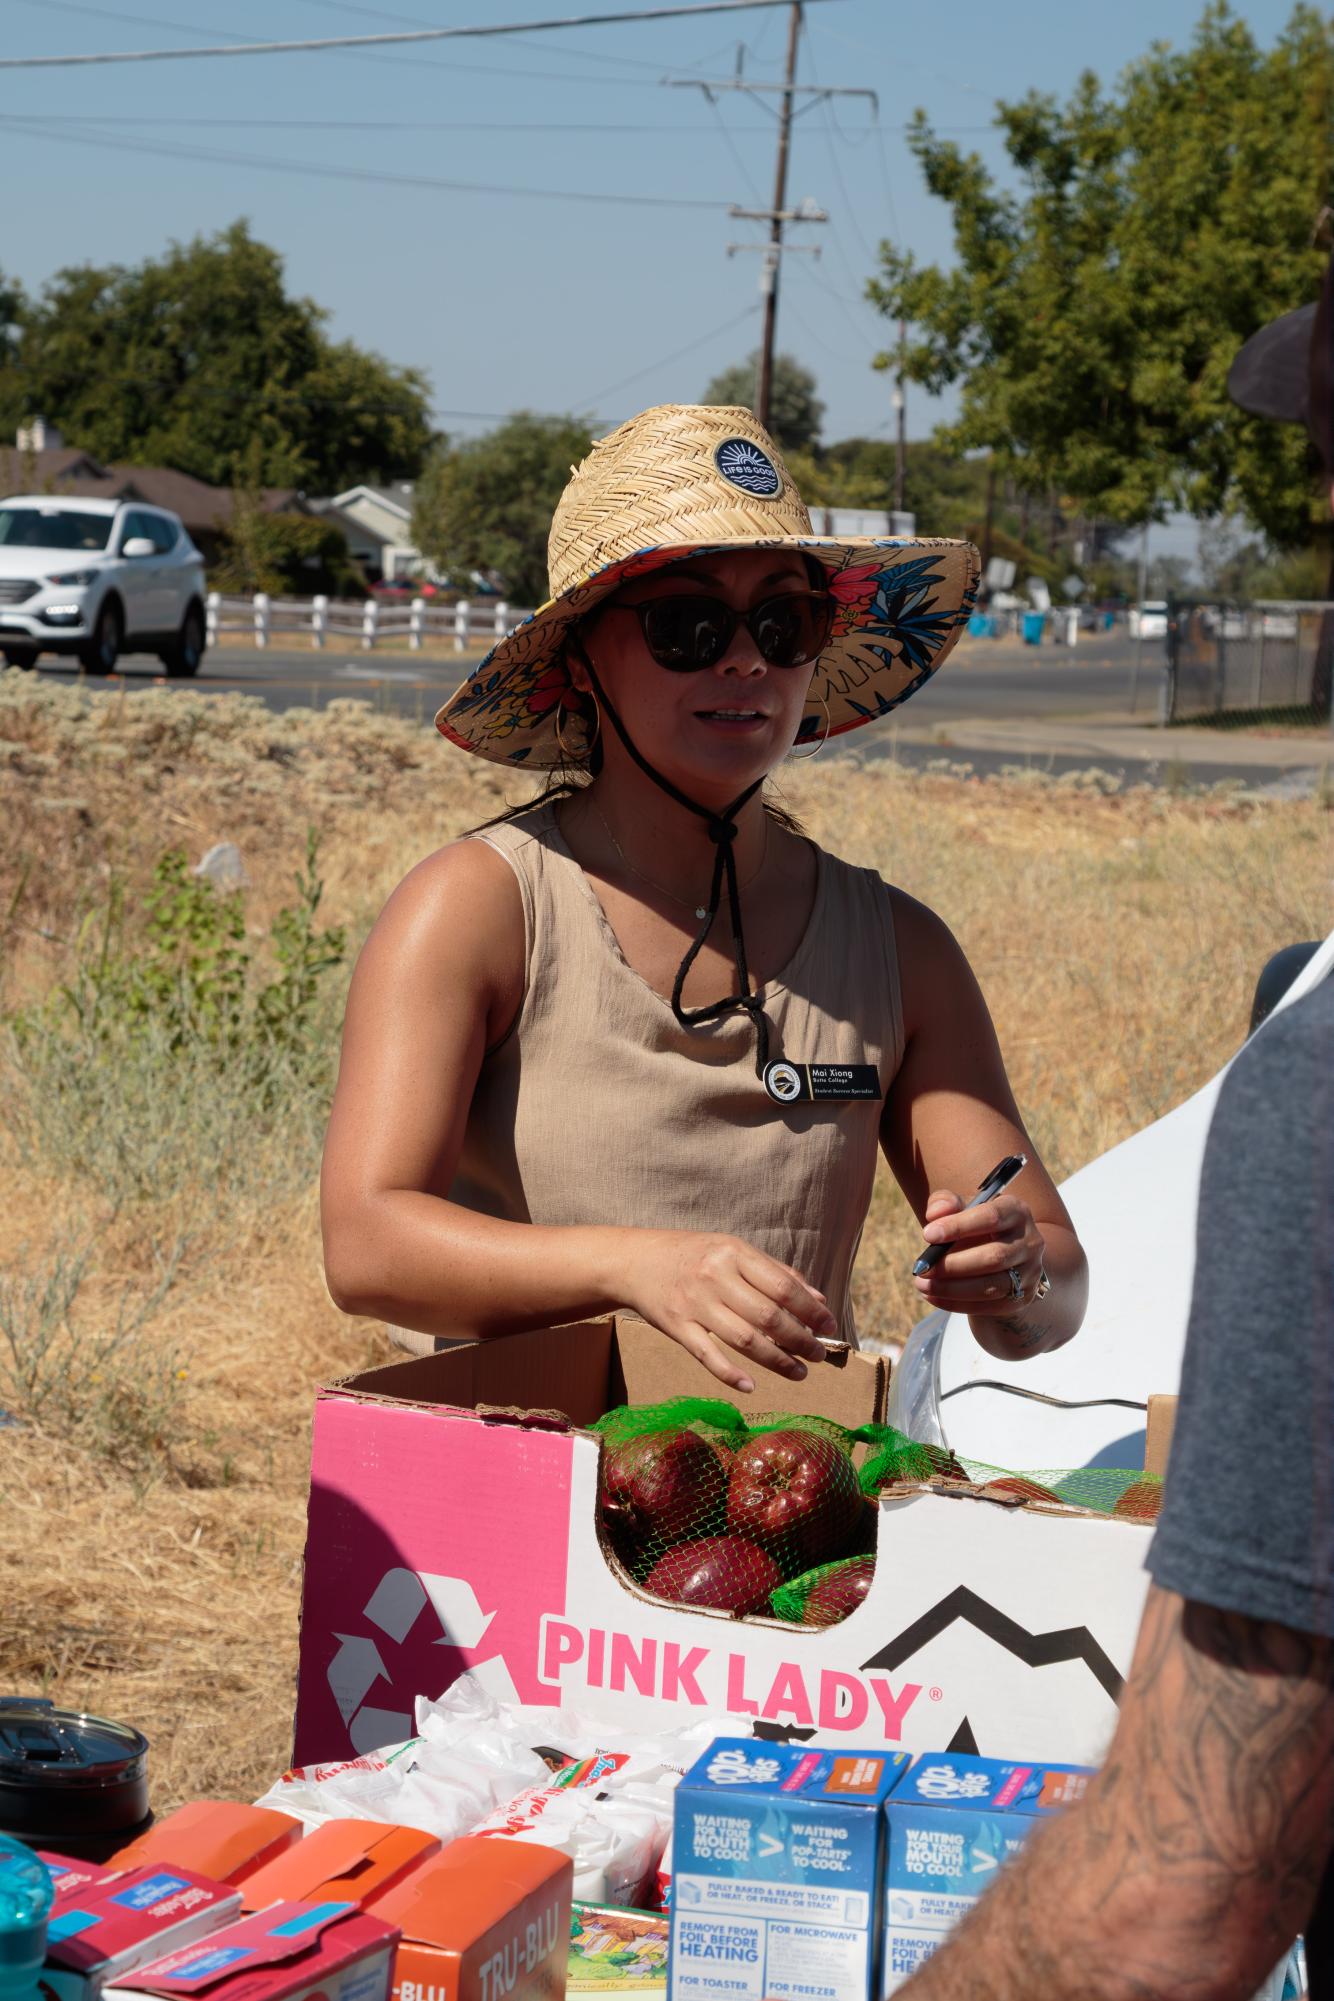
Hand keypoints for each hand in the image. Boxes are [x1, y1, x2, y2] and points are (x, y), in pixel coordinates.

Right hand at [621, 1229, 837, 1393]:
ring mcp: (694, 1304)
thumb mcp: (734, 1251)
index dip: (811, 1310)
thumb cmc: (694, 1255)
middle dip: (800, 1340)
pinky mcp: (677, 1327)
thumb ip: (776, 1273)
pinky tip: (752, 1386)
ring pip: (744, 1340)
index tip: (829, 1326)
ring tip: (799, 1372)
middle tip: (817, 1355)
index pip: (783, 1287)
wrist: (636, 1261)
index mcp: (734, 1253)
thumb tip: (818, 1301)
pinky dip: (731, 1374)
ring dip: (777, 1361)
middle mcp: (715, 1277)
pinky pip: (708, 1355)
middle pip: (768, 1316)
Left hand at [912, 1188, 1046, 1318]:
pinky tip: (933, 1297)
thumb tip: (934, 1214)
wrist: (1003, 1255)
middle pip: (993, 1257)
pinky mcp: (1022, 1297)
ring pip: (991, 1286)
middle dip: (952, 1264)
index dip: (958, 1226)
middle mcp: (1030, 1242)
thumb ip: (946, 1203)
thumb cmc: (975, 1226)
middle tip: (922, 1268)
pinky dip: (957, 1303)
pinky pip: (989, 1305)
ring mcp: (1030, 1272)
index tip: (927, 1235)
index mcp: (1016, 1212)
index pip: (991, 1217)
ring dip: (951, 1288)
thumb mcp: (962, 1208)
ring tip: (922, 1285)